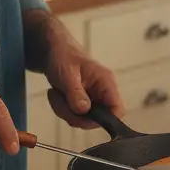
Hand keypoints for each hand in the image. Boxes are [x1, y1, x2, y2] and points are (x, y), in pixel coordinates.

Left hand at [25, 11, 124, 130]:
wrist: (51, 49)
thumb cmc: (62, 55)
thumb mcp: (67, 74)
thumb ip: (76, 93)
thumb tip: (84, 112)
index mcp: (106, 82)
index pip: (118, 110)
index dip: (105, 120)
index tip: (83, 117)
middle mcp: (103, 92)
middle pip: (97, 119)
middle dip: (74, 115)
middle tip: (59, 101)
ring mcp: (93, 98)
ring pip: (83, 119)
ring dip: (64, 111)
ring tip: (55, 93)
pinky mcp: (82, 101)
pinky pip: (75, 115)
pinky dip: (62, 109)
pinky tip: (56, 94)